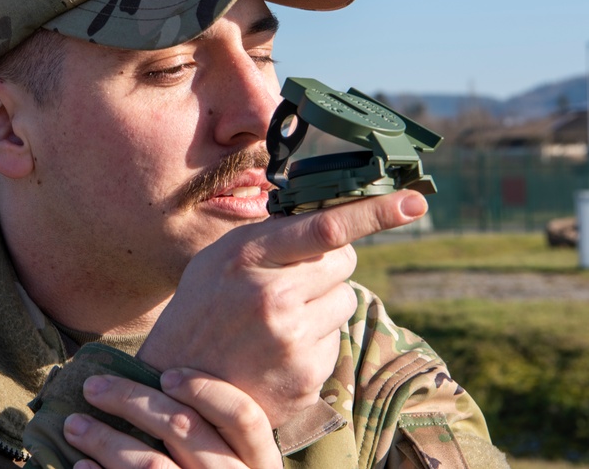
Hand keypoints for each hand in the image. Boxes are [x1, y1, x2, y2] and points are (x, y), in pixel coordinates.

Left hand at [63, 369, 281, 468]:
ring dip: (104, 438)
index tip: (165, 376)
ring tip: (74, 425)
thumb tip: (158, 385)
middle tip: (93, 386)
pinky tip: (82, 468)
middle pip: (183, 428)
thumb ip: (211, 433)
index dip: (204, 389)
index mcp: (258, 464)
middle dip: (130, 400)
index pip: (243, 416)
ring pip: (150, 463)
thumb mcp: (231, 464)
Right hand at [137, 190, 426, 426]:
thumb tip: (322, 215)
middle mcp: (273, 296)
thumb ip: (266, 238)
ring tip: (281, 319)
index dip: (375, 213)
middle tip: (296, 278)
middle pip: (345, 261)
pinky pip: (336, 338)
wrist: (174, 384)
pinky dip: (316, 339)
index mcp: (248, 258)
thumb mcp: (217, 260)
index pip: (326, 228)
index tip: (414, 204)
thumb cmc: (199, 311)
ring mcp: (292, 339)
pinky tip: (281, 349)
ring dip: (325, 303)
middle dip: (330, 263)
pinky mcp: (306, 375)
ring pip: (346, 299)